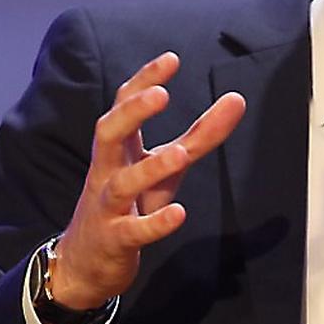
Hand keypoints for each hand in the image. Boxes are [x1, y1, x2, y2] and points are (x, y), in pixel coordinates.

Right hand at [50, 51, 245, 308]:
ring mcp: (108, 206)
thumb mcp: (167, 168)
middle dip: (132, 113)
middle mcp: (108, 171)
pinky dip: (154, 224)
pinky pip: (132, 231)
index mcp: (119, 148)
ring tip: (180, 154)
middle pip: (108, 133)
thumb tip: (237, 99)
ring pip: (122, 183)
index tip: (171, 59)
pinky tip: (179, 214)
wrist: (86, 263)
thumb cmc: (131, 204)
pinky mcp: (115, 240)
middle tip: (161, 94)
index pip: (122, 105)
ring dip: (150, 168)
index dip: (144, 80)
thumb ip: (200, 135)